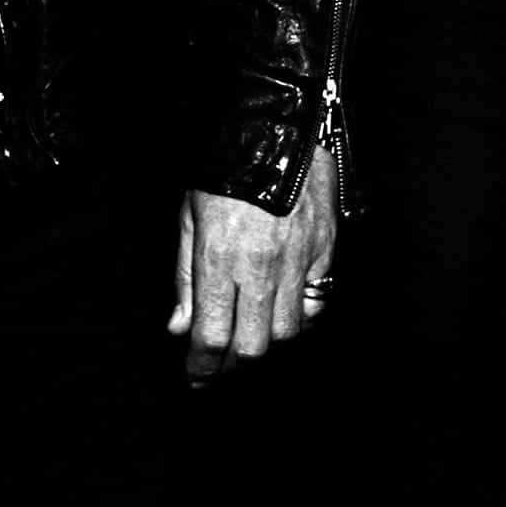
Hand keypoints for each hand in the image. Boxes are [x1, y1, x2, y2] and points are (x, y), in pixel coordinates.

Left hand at [166, 142, 341, 383]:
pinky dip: (302, 315)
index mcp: (221, 260)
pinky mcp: (325, 249)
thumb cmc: (225, 170)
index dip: (202, 367)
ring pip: (289, 331)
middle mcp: (261, 268)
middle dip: (233, 366)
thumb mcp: (189, 219)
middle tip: (222, 367)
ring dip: (268, 342)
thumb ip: (185, 279)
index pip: (211, 336)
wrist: (276, 127)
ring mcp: (298, 261)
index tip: (196, 379)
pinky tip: (287, 310)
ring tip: (253, 337)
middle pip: (253, 346)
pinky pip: (317, 300)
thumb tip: (180, 328)